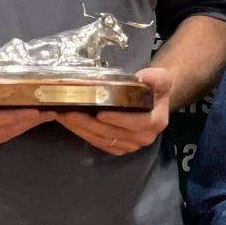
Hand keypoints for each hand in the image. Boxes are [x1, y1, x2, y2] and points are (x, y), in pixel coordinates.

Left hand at [57, 66, 174, 155]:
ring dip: (82, 130)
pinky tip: (71, 124)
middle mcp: (144, 137)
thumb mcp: (161, 78)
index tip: (100, 113)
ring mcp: (131, 144)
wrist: (154, 99)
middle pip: (113, 134)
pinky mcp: (120, 147)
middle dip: (89, 124)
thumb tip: (144, 77)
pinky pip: (100, 144)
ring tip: (64, 116)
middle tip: (69, 113)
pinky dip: (84, 135)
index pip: (135, 124)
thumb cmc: (154, 88)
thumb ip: (156, 77)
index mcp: (155, 122)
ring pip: (103, 140)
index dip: (117, 120)